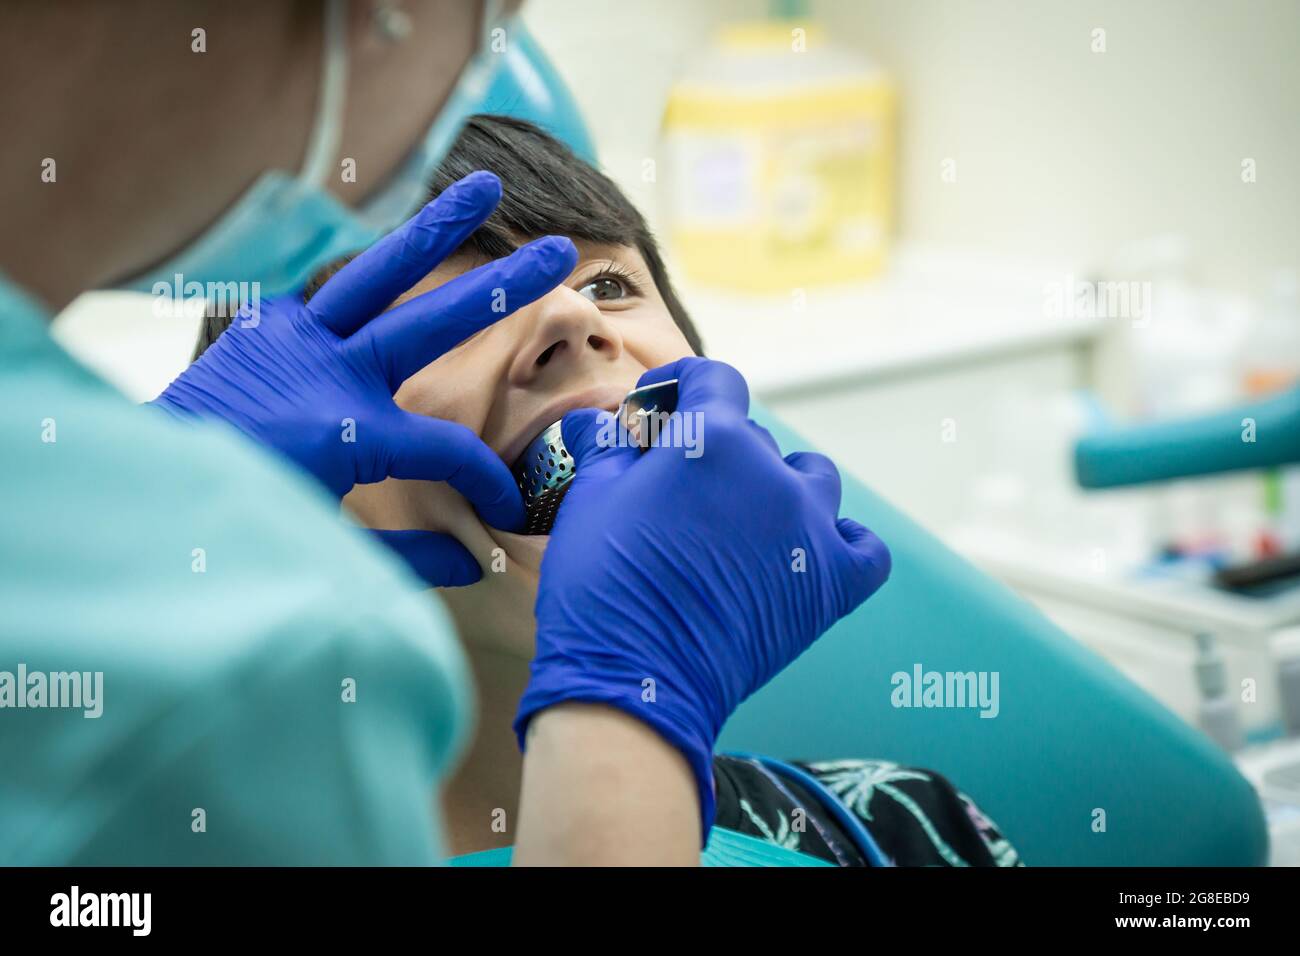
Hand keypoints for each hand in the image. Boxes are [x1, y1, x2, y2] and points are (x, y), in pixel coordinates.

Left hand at [151, 171, 577, 586]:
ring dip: (433, 227)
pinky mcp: (261, 328)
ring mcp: (292, 339)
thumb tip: (473, 564)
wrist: (141, 499)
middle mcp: (331, 372)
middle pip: (435, 321)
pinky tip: (393, 256)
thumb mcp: (330, 553)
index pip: (450, 450)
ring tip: (484, 185)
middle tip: (558, 253)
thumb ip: (407, 559)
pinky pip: (324, 293)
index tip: (503, 510)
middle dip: (502, 287)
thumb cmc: (239, 528)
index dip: (487, 482)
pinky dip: (363, 276)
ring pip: (377, 272)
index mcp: (354, 435)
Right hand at [514, 357, 890, 837]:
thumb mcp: (590, 501)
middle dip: (712, 449)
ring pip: (811, 479)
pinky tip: (808, 550)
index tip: (657, 407)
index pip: (713, 379)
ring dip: (778, 485)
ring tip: (741, 517)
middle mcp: (771, 473)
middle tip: (672, 487)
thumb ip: (607, 450)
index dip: (682, 384)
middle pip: (752, 436)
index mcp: (712, 439)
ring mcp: (809, 529)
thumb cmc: (603, 587)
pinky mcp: (831, 584)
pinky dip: (841, 542)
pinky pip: (864, 547)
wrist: (636, 683)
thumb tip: (596, 423)